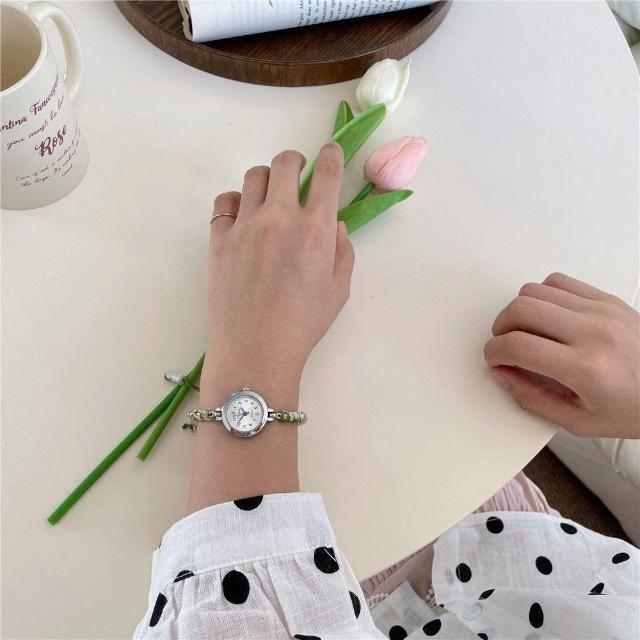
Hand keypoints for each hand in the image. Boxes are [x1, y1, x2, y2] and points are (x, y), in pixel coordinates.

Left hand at [205, 143, 353, 384]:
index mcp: (315, 229)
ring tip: (269, 198)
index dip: (331, 155)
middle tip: (297, 174)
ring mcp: (245, 226)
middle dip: (295, 161)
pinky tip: (243, 217)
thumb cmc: (303, 325)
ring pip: (253, 176)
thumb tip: (334, 223)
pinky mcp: (219, 238)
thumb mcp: (338, 290)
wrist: (255, 349)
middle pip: (284, 164)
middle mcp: (279, 218)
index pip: (326, 174)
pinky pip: (224, 202)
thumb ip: (342, 250)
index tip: (330, 152)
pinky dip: (236, 201)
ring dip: (266, 179)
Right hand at [484, 272, 638, 438]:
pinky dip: (542, 296)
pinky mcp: (607, 299)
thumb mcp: (580, 422)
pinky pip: (558, 281)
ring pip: (534, 290)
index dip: (494, 352)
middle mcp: (593, 332)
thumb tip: (501, 374)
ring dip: (519, 310)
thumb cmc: (634, 409)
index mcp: (585, 369)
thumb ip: (533, 399)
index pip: (518, 346)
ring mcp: (601, 310)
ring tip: (525, 330)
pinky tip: (548, 318)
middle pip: (520, 309)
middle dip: (500, 328)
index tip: (494, 359)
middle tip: (505, 344)